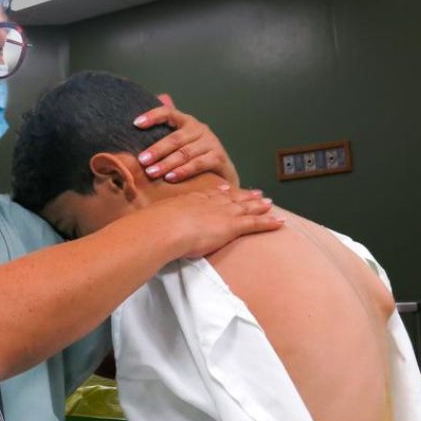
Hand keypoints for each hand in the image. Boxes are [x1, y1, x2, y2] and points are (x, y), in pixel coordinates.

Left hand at [133, 94, 239, 187]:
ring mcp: (211, 143)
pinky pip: (198, 164)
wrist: (223, 177)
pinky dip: (183, 171)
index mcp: (187, 122)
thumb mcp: (180, 144)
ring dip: (166, 163)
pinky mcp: (218, 158)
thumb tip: (145, 113)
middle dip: (157, 150)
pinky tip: (170, 178)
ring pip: (185, 153)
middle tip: (142, 160)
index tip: (136, 123)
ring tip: (151, 172)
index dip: (152, 116)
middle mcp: (200, 129)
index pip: (168, 113)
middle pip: (175, 138)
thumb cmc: (195, 158)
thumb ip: (164, 131)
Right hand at [145, 188, 282, 258]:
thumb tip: (140, 230)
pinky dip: (269, 222)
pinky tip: (280, 222)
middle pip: (230, 198)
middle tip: (255, 193)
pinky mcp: (232, 225)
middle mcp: (209, 203)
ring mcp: (222, 213)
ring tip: (269, 203)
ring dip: (258, 205)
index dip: (219, 192)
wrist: (164, 227)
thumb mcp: (153, 219)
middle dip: (243, 196)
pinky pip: (255, 223)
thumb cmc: (155, 226)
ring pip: (246, 208)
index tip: (225, 189)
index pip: (209, 194)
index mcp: (191, 200)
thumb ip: (153, 224)